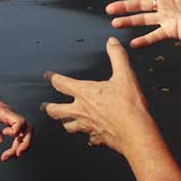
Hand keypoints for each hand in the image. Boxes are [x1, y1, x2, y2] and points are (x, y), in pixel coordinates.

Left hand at [0, 80, 32, 160]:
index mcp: (5, 112)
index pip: (20, 121)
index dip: (16, 131)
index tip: (4, 133)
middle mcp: (12, 115)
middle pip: (28, 129)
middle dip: (25, 144)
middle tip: (16, 155)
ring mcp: (13, 119)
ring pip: (26, 133)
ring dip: (21, 146)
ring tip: (10, 156)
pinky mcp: (12, 122)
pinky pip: (20, 134)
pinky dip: (17, 144)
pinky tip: (10, 151)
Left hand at [42, 37, 149, 154]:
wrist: (137, 134)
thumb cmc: (129, 105)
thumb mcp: (125, 75)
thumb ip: (117, 56)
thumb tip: (111, 41)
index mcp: (84, 93)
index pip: (61, 83)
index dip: (52, 78)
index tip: (46, 76)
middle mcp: (81, 111)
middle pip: (56, 111)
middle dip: (49, 107)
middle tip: (44, 106)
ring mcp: (87, 126)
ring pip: (68, 126)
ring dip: (65, 122)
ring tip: (63, 121)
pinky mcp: (97, 139)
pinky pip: (88, 138)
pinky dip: (87, 135)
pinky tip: (89, 136)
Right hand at [106, 0, 180, 48]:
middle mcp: (163, 4)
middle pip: (139, 4)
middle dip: (124, 6)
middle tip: (109, 9)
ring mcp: (165, 18)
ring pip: (143, 19)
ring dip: (129, 21)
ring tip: (115, 24)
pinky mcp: (170, 32)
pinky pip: (153, 36)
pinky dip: (143, 40)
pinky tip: (133, 43)